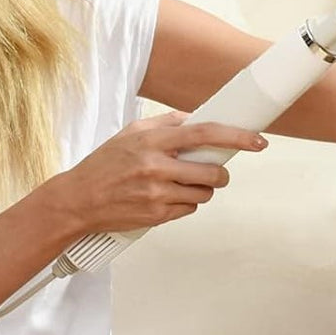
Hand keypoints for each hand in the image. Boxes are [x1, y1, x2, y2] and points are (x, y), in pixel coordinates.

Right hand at [47, 112, 265, 234]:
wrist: (78, 200)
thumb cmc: (104, 164)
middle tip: (215, 171)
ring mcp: (156, 193)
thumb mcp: (130, 133)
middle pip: (211, 172)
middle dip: (220, 173)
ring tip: (183, 183)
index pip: (203, 133)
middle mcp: (155, 166)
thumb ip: (165, 124)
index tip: (257, 140)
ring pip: (203, 193)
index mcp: (151, 140)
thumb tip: (196, 118)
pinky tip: (168, 197)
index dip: (235, 137)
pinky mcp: (156, 215)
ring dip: (203, 189)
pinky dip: (186, 203)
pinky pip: (189, 209)